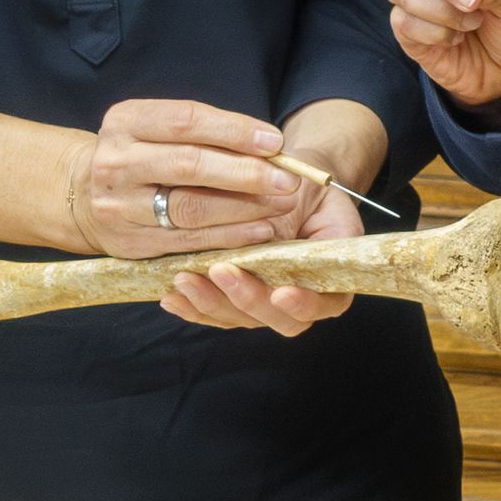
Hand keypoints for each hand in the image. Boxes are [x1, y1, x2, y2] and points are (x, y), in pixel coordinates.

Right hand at [65, 99, 319, 259]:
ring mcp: (118, 206)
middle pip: (189, 166)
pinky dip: (229, 236)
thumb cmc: (142, 155)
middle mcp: (115, 162)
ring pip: (190, 209)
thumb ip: (205, 134)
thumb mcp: (157, 130)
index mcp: (125, 121)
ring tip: (281, 205)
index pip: (186, 121)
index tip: (276, 141)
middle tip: (288, 180)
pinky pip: (187, 241)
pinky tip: (259, 231)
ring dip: (243, 208)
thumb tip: (271, 147)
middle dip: (245, 173)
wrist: (82, 195)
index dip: (234, 131)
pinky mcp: (130, 243)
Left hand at [163, 177, 361, 334]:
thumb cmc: (301, 187)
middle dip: (246, 299)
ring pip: (238, 318)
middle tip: (220, 272)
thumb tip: (271, 236)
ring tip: (185, 280)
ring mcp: (261, 303)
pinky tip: (171, 296)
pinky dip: (191, 306)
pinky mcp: (231, 300)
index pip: (325, 305)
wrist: (281, 182)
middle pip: (276, 319)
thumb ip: (299, 220)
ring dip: (210, 303)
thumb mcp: (310, 196)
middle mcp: (296, 299)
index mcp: (329, 279)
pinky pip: (212, 312)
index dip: (304, 304)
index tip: (283, 292)